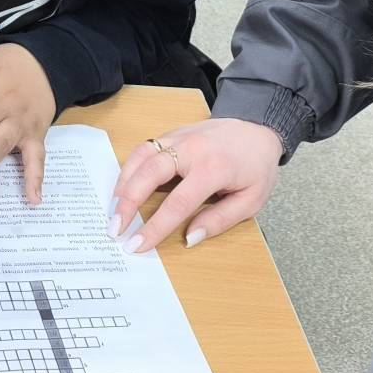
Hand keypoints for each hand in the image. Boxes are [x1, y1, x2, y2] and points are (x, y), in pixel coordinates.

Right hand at [108, 117, 281, 251]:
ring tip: (113, 209)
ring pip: (141, 156)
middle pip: (149, 174)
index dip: (154, 227)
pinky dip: (129, 167)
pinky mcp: (172, 133)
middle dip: (127, 202)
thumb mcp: (251, 200)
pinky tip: (124, 186)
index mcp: (214, 169)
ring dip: (123, 183)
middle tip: (114, 227)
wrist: (259, 128)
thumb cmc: (256, 167)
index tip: (137, 245)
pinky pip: (144, 148)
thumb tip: (189, 238)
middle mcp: (192, 149)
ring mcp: (179, 137)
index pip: (177, 203)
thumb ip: (219, 220)